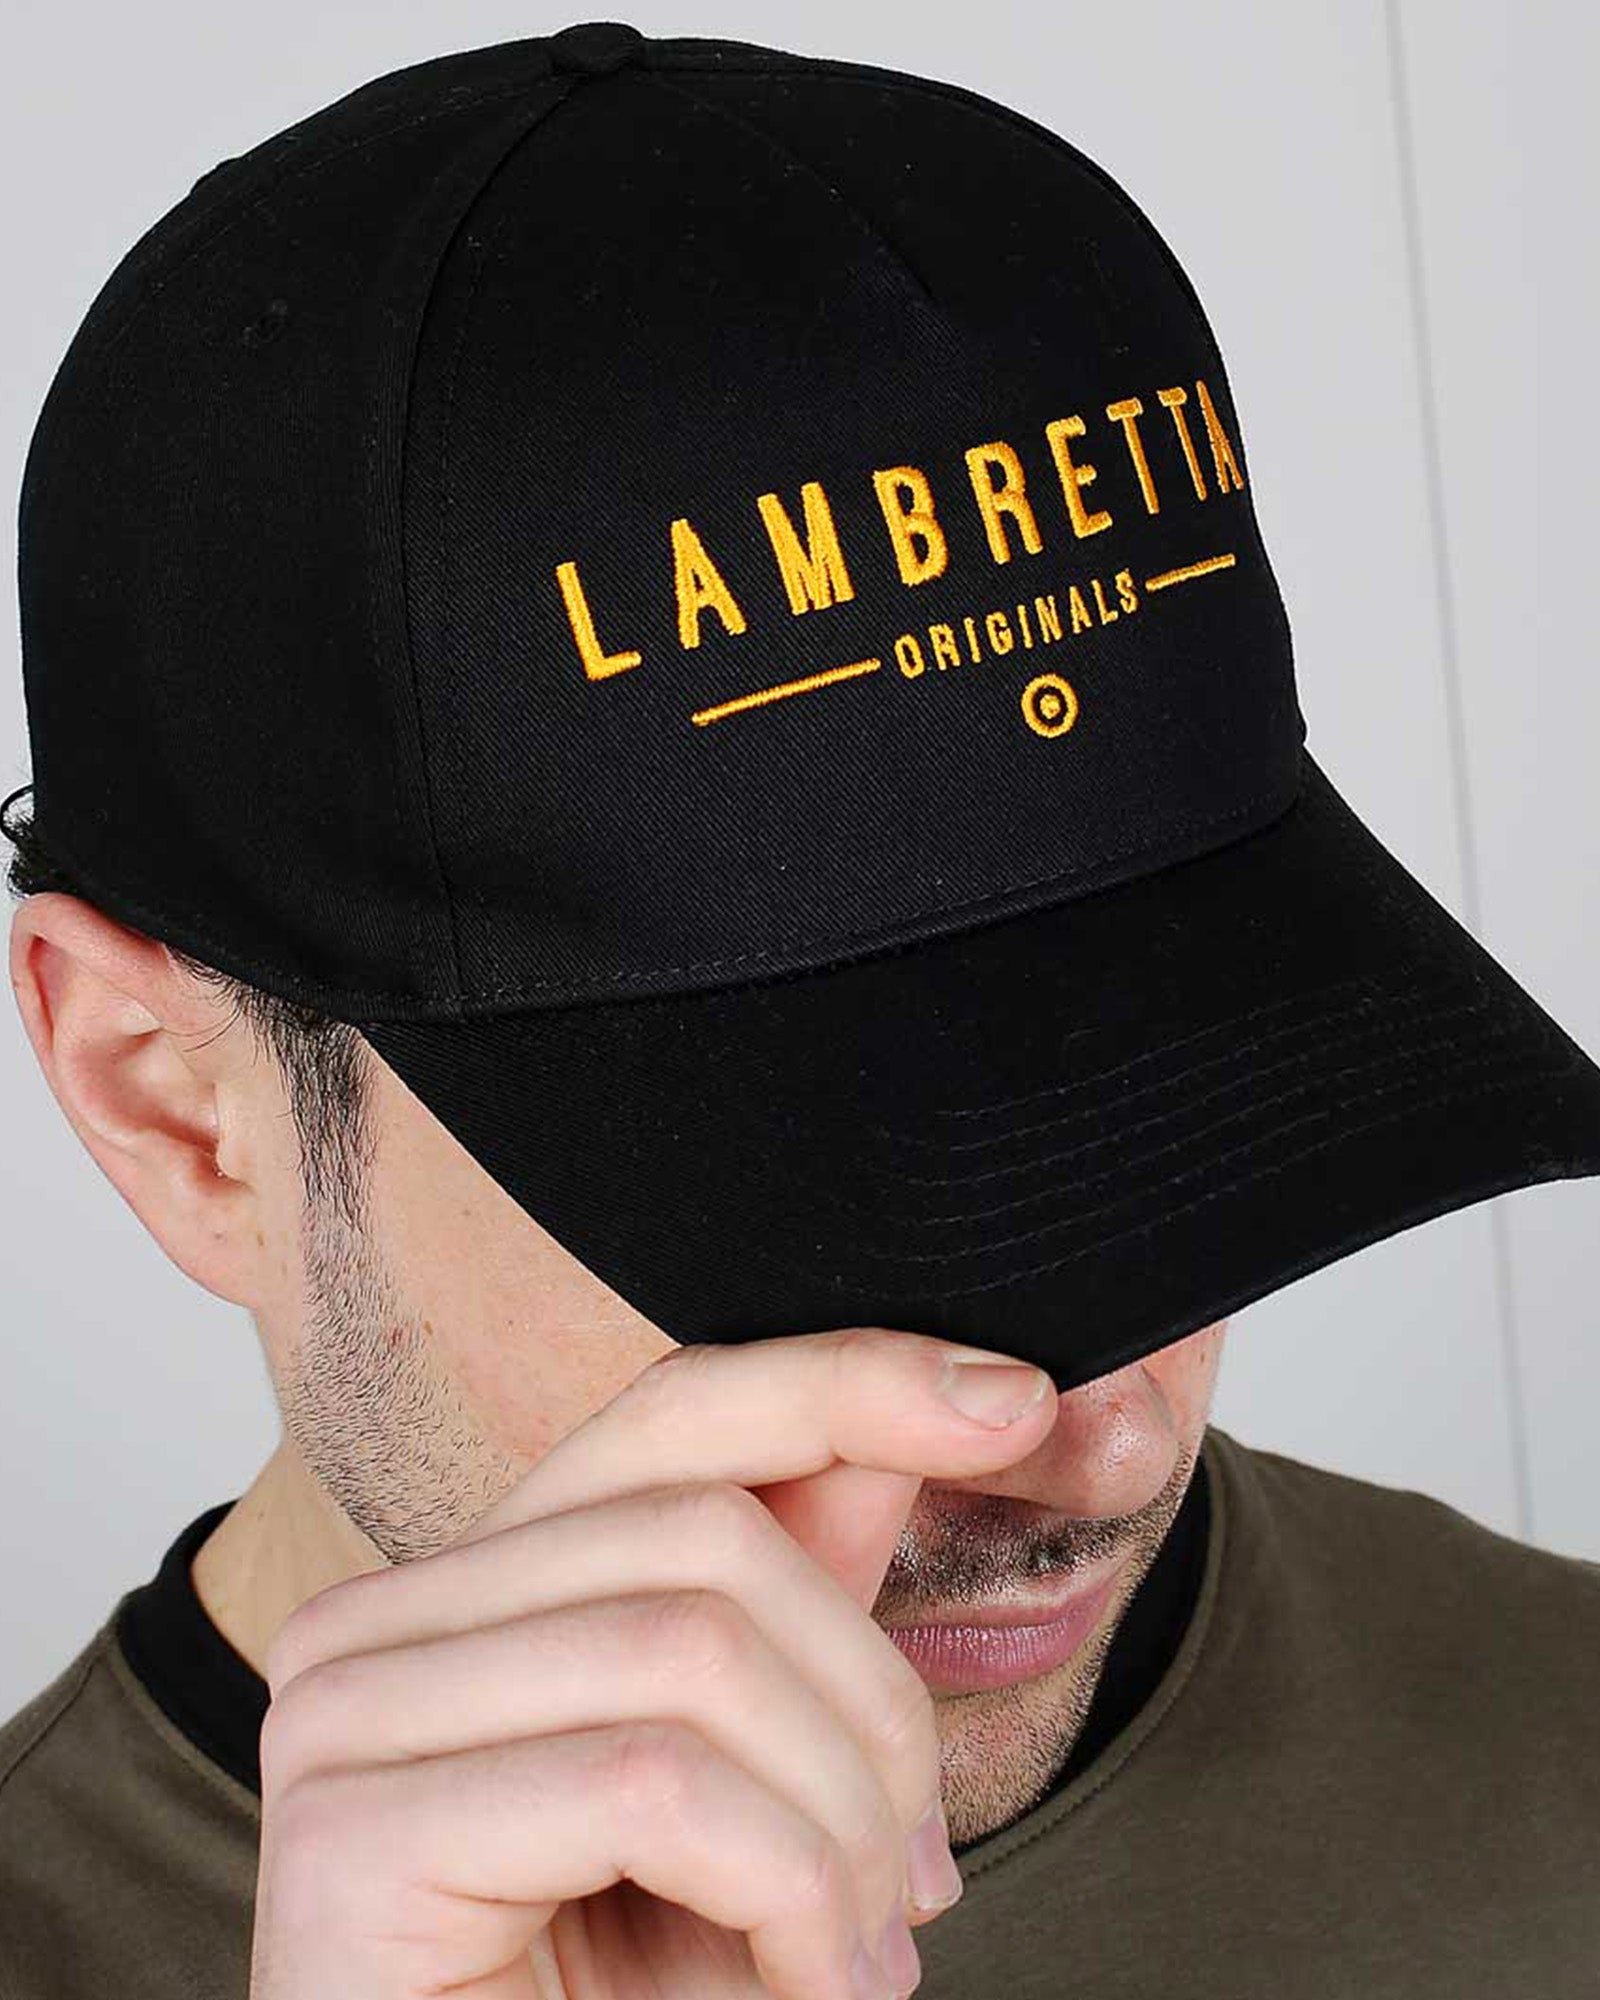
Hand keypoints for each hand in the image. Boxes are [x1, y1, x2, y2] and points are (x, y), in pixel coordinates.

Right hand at [249, 1325, 1058, 1998]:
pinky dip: (784, 1890)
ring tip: (861, 1959)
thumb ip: (807, 1593)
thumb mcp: (748, 1778)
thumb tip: (956, 1400)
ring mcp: (343, 1716)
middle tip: (914, 1886)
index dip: (847, 1385)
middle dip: (870, 1706)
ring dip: (838, 1824)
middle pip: (705, 1531)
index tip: (1015, 1399)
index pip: (671, 1417)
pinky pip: (650, 1785)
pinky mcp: (349, 1835)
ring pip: (694, 1650)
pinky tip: (804, 1988)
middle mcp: (375, 1623)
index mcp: (462, 1591)